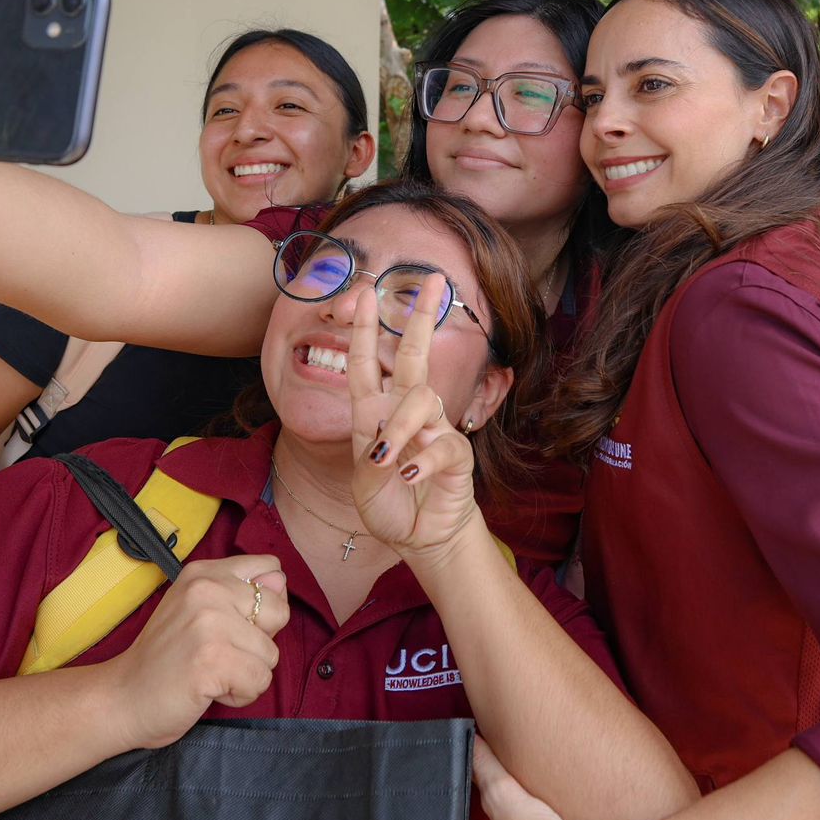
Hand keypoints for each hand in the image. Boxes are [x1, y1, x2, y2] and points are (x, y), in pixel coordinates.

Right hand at [102, 554, 288, 750]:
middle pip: (279, 612)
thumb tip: (281, 580)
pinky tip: (208, 690)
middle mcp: (207, 589)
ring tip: (209, 673)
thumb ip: (241, 593)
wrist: (122, 697)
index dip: (262, 605)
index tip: (229, 624)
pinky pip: (260, 681)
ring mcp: (209, 623)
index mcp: (204, 573)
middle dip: (258, 643)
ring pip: (271, 654)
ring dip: (246, 674)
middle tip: (216, 654)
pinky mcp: (212, 660)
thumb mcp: (199, 611)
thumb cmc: (166, 659)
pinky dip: (240, 695)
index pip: (270, 569)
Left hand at [347, 279, 482, 561]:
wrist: (420, 538)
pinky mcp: (456, 452)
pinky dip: (420, 461)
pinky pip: (441, 444)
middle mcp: (405, 413)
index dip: (364, 330)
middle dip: (422, 317)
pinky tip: (409, 477)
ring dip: (400, 430)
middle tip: (434, 280)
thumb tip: (392, 441)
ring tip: (389, 464)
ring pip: (420, 402)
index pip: (367, 364)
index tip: (365, 293)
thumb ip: (372, 460)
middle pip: (414, 355)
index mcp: (374, 414)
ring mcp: (434, 429)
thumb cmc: (388, 505)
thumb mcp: (363, 485)